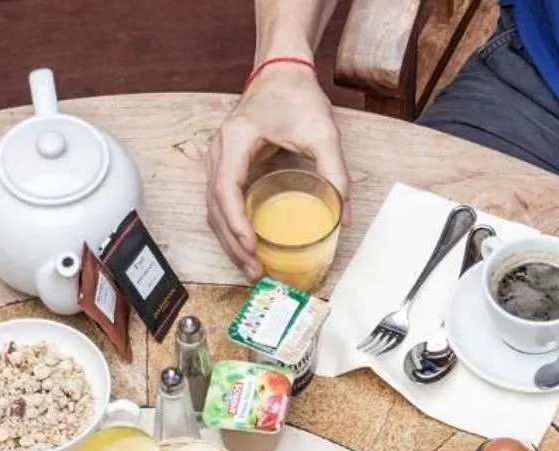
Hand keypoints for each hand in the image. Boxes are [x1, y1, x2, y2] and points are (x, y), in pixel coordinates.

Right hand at [207, 64, 348, 279]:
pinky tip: (247, 245)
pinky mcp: (225, 165)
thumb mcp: (323, 133)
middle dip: (233, 243)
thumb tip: (344, 216)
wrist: (282, 72)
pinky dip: (231, 227)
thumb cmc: (298, 97)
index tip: (251, 246)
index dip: (236, 222)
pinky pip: (220, 203)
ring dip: (229, 241)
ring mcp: (218, 159)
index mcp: (235, 140)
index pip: (225, 189)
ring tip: (251, 267)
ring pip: (213, 209)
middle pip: (214, 207)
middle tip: (254, 270)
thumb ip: (335, 173)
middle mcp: (218, 151)